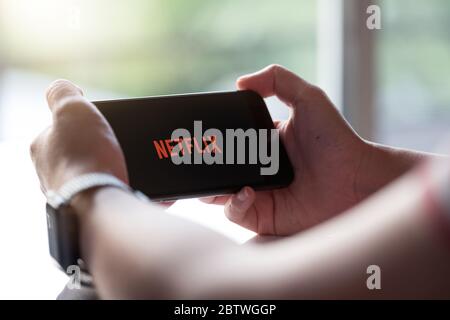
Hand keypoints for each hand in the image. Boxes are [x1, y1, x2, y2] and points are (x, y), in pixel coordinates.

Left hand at [30, 80, 127, 192]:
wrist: (98, 200)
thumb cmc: (84, 156)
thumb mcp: (72, 109)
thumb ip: (63, 92)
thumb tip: (64, 87)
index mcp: (41, 147)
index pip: (61, 127)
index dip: (83, 123)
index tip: (99, 125)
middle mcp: (47, 172)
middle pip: (75, 151)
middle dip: (93, 147)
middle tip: (112, 145)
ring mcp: (65, 192)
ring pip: (87, 172)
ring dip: (101, 167)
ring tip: (117, 165)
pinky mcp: (83, 208)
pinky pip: (99, 190)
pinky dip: (108, 185)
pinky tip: (118, 182)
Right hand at [202, 65, 373, 234]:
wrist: (355, 179)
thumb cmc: (336, 139)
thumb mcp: (308, 98)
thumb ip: (277, 79)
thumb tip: (239, 82)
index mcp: (263, 143)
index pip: (230, 141)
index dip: (214, 139)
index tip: (200, 134)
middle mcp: (258, 169)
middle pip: (220, 168)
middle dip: (205, 165)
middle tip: (196, 158)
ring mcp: (259, 194)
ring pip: (221, 193)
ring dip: (211, 187)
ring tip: (211, 179)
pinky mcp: (263, 217)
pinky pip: (236, 213)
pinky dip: (234, 204)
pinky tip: (245, 192)